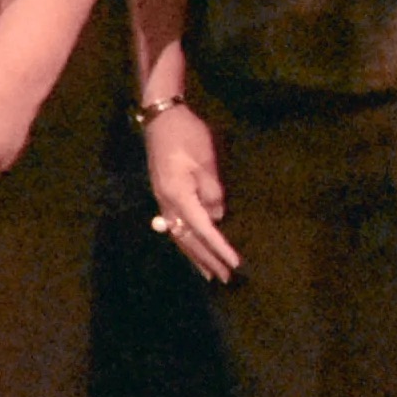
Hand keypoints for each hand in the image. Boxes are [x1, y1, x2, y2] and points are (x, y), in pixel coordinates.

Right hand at [142, 98, 238, 284]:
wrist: (162, 117)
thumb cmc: (187, 135)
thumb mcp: (205, 160)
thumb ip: (212, 190)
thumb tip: (217, 216)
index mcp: (178, 194)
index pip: (202, 229)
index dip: (219, 248)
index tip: (235, 264)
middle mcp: (166, 202)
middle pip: (187, 238)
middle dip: (206, 259)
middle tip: (224, 279)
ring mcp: (162, 199)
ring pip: (178, 235)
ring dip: (194, 255)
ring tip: (207, 273)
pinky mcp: (163, 194)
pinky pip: (175, 226)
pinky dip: (186, 241)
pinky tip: (192, 247)